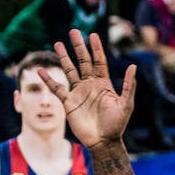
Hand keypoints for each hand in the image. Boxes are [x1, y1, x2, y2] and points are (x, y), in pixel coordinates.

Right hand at [42, 30, 136, 148]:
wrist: (103, 142)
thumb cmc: (116, 125)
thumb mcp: (125, 105)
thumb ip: (128, 86)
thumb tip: (133, 65)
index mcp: (103, 83)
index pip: (99, 61)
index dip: (96, 48)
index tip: (93, 35)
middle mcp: (90, 85)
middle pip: (83, 61)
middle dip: (78, 46)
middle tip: (73, 31)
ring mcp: (78, 93)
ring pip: (69, 70)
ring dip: (64, 57)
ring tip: (58, 43)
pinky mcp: (68, 103)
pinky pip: (57, 88)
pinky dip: (49, 80)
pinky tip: (41, 70)